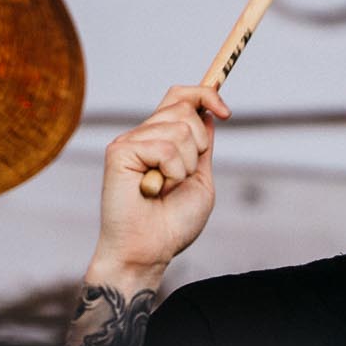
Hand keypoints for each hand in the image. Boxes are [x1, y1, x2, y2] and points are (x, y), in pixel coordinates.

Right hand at [86, 84, 230, 286]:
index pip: (180, 97)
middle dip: (198, 144)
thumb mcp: (201, 180)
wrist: (149, 250)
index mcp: (162, 140)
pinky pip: (164, 147)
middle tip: (182, 177)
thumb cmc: (172, 224)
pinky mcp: (120, 151)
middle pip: (184, 108)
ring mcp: (130, 141)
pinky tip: (154, 190)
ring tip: (167, 188)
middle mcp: (144, 135)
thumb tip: (206, 113)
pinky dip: (172, 172)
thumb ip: (202, 148)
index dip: (205, 95)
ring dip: (185, 165)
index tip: (226, 113)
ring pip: (179, 128)